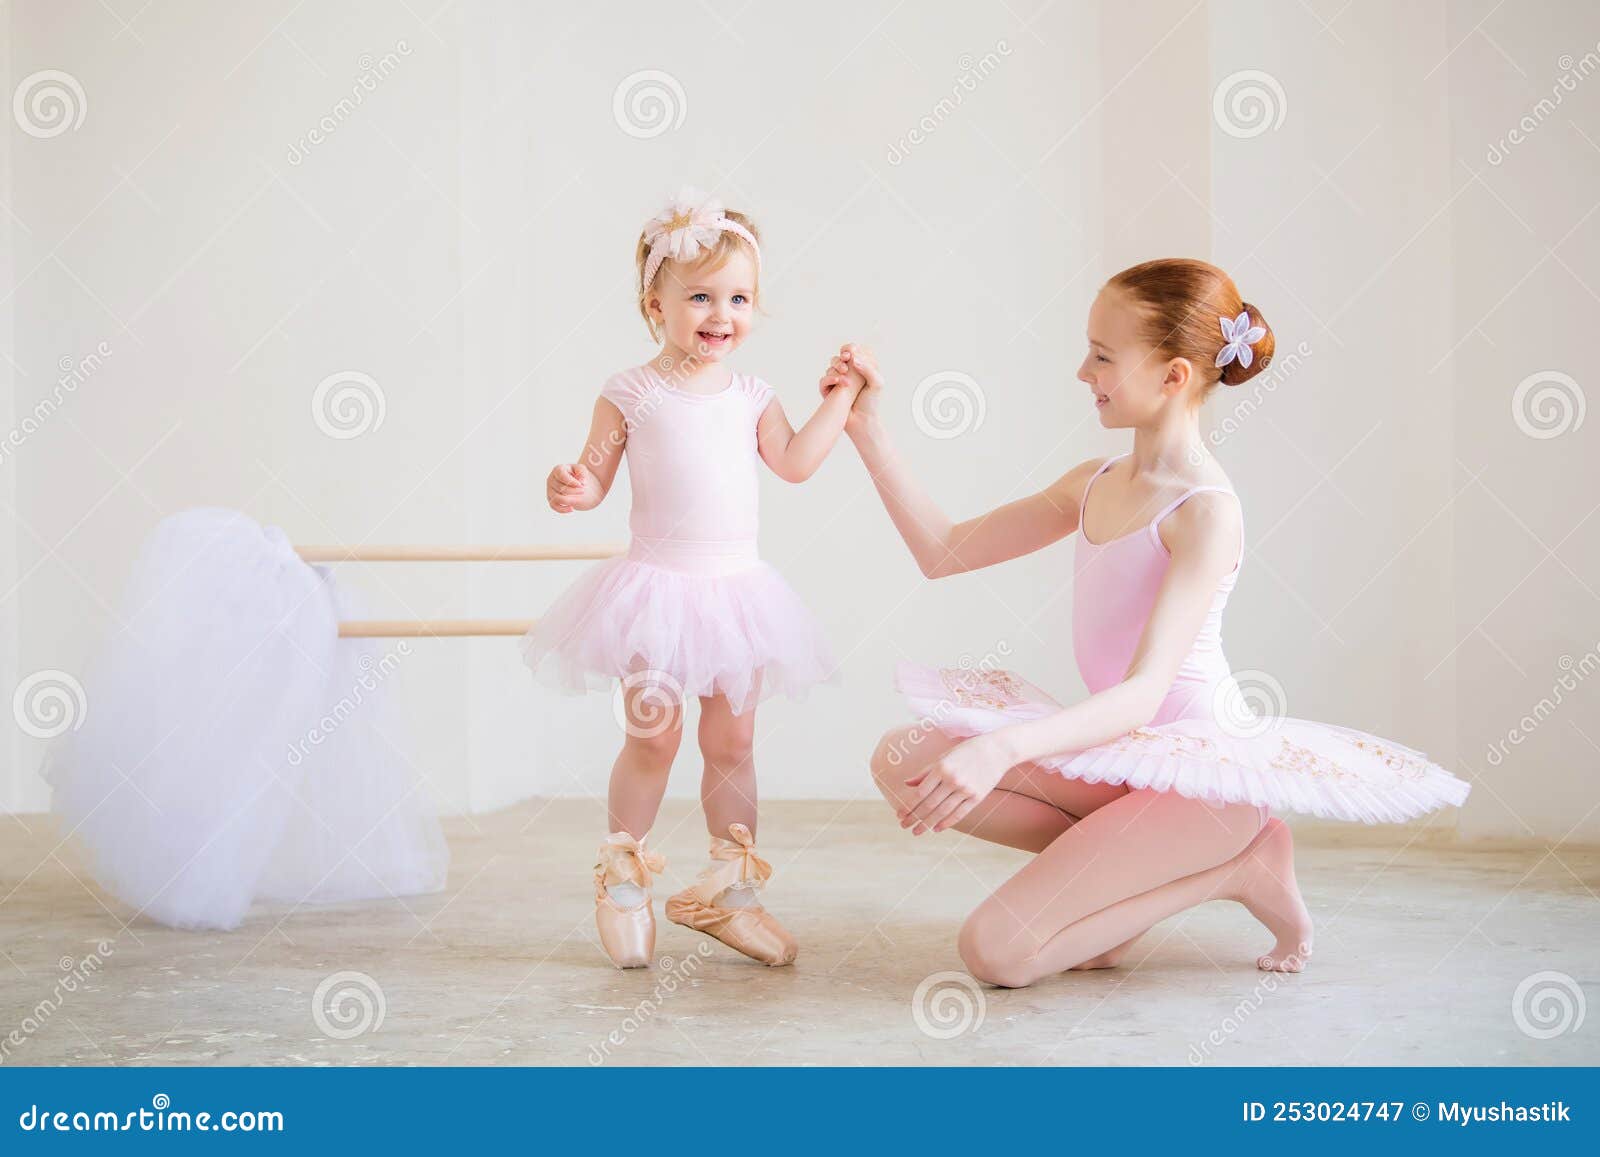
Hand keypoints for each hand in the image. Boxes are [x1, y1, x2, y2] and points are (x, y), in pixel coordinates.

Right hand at [547, 462, 599, 512]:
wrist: (573, 482)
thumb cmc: (576, 474)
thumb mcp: (581, 469)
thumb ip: (582, 472)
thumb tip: (582, 481)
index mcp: (558, 469)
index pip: (562, 476)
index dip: (572, 482)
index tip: (582, 485)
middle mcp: (551, 479)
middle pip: (561, 488)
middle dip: (574, 491)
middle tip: (584, 491)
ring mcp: (549, 489)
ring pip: (557, 498)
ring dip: (569, 500)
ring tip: (580, 499)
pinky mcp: (550, 498)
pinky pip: (553, 506)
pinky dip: (562, 509)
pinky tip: (572, 509)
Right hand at [822, 343, 882, 435]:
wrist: (862, 422)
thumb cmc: (871, 403)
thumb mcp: (877, 384)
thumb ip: (868, 369)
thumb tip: (853, 359)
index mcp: (863, 367)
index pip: (856, 351)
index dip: (852, 348)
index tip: (853, 351)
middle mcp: (850, 372)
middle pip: (842, 355)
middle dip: (843, 355)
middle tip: (847, 358)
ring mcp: (839, 380)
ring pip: (832, 365)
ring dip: (837, 365)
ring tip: (845, 372)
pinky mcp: (829, 389)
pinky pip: (824, 379)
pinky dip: (830, 378)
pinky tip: (839, 382)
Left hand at [898, 732, 1015, 834]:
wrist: (997, 750)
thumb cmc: (967, 751)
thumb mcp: (944, 757)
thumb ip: (925, 772)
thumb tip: (907, 784)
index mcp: (941, 768)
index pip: (920, 792)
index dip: (908, 805)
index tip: (899, 815)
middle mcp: (952, 780)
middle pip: (929, 804)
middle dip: (914, 817)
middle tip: (904, 826)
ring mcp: (966, 789)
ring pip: (942, 812)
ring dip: (928, 824)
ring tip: (917, 832)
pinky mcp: (977, 797)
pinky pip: (959, 813)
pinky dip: (947, 823)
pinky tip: (937, 829)